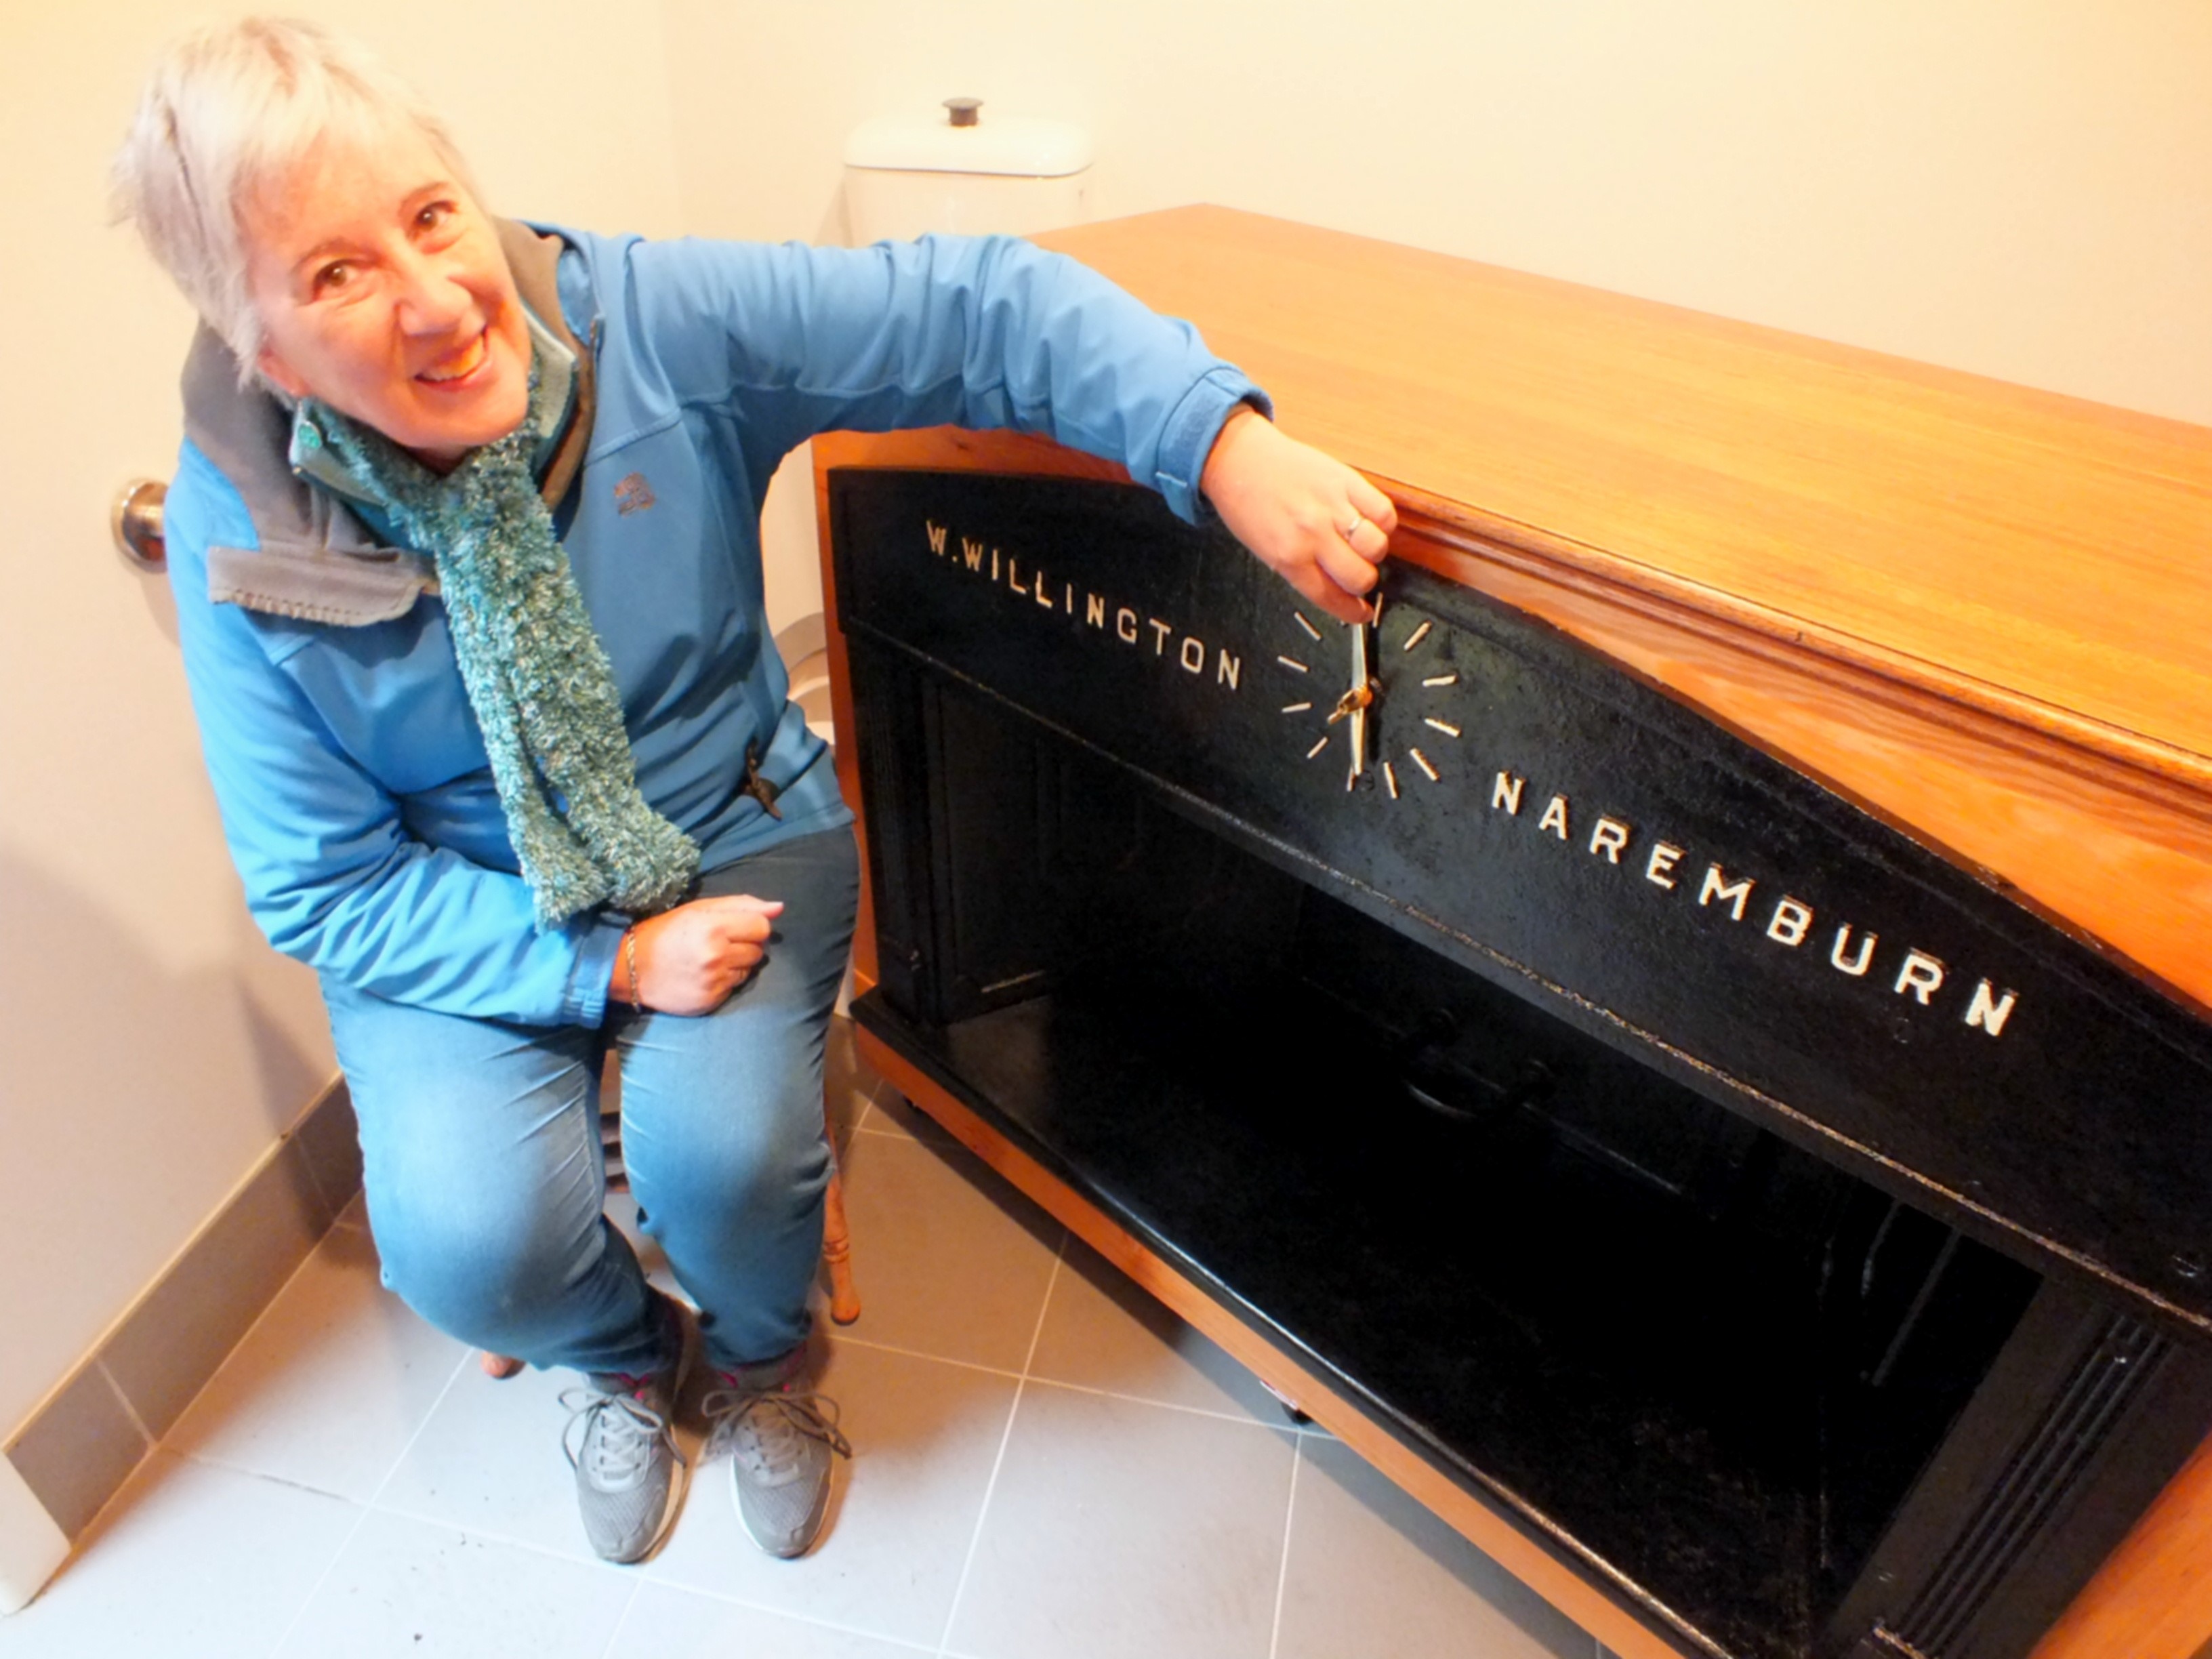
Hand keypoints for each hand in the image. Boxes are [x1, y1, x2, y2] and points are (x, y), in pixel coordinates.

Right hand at [614, 894, 784, 1015]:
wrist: (632, 968)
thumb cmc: (667, 932)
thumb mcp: (699, 909)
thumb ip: (742, 905)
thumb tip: (779, 908)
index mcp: (713, 927)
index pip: (762, 926)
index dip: (752, 925)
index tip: (735, 927)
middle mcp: (716, 955)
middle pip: (758, 950)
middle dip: (744, 944)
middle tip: (720, 943)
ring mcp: (714, 981)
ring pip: (749, 969)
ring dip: (737, 963)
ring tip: (711, 959)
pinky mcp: (711, 1000)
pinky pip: (734, 987)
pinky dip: (725, 980)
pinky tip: (705, 975)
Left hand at [1199, 406, 1396, 623]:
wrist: (1240, 459)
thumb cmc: (1248, 506)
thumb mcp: (1265, 552)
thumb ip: (1302, 572)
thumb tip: (1339, 591)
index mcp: (1289, 558)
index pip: (1332, 598)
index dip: (1353, 612)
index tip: (1362, 613)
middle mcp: (1313, 534)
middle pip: (1361, 576)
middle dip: (1362, 582)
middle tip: (1356, 573)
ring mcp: (1332, 506)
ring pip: (1377, 546)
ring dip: (1373, 552)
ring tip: (1361, 545)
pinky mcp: (1347, 480)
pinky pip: (1384, 512)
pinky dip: (1382, 523)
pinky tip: (1369, 522)